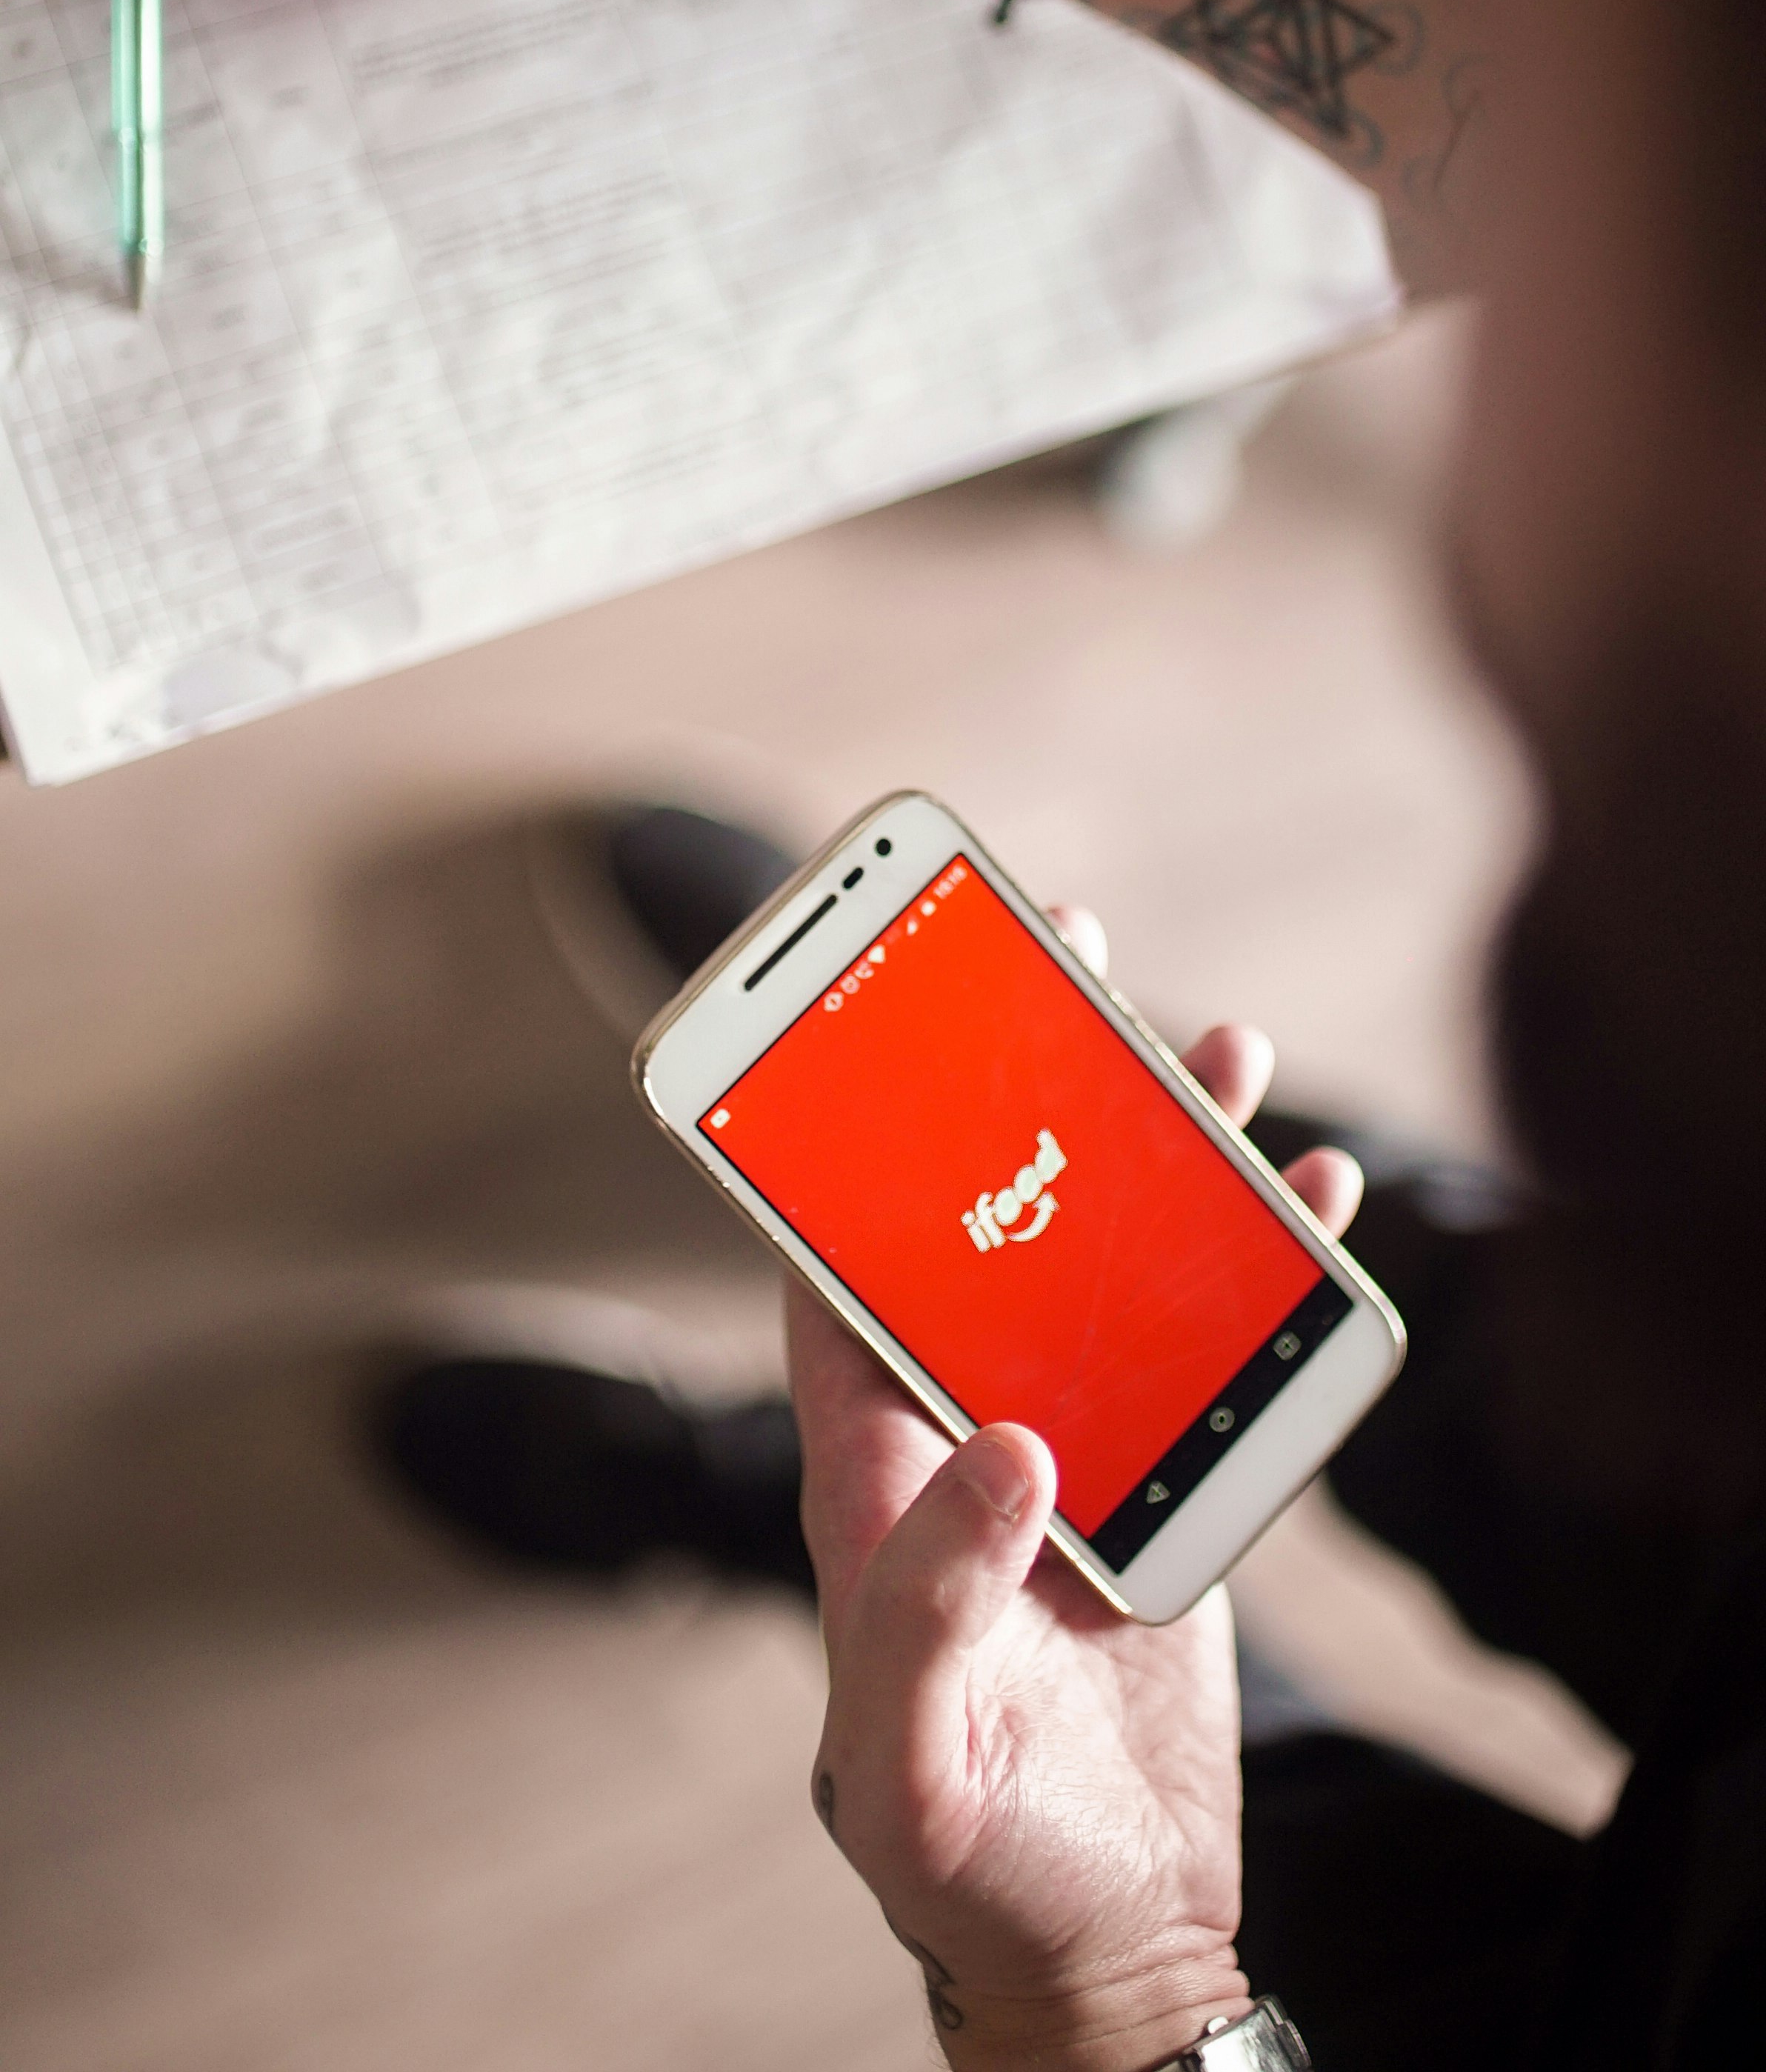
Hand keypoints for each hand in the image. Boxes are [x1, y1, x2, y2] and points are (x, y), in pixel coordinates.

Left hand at [791, 910, 1363, 2071]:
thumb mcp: (908, 1756)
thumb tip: (1002, 1445)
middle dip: (1022, 1093)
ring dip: (1155, 1154)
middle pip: (989, 1226)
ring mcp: (1073, 1447)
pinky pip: (1208, 1342)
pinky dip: (1257, 1266)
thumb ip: (927, 1604)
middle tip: (1062, 958)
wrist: (1106, 1938)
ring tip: (1211, 1049)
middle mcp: (964, 1435)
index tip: (878, 1024)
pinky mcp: (1166, 1482)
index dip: (848, 1146)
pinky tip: (1306, 1198)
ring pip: (1106, 1262)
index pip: (842, 1273)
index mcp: (871, 1477)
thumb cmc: (970, 1859)